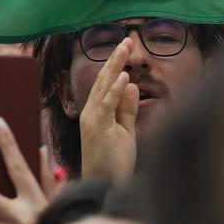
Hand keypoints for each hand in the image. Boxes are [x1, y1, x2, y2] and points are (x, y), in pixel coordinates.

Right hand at [79, 36, 139, 178]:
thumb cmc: (114, 161)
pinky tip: (123, 76)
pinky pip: (106, 105)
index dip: (117, 64)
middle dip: (116, 58)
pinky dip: (115, 90)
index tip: (127, 47)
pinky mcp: (97, 128)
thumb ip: (127, 108)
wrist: (104, 183)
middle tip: (127, 40)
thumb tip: (131, 84)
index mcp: (98, 111)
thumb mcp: (124, 130)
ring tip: (125, 49)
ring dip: (115, 66)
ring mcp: (92, 119)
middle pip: (104, 79)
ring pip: (104, 87)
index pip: (108, 82)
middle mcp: (92, 111)